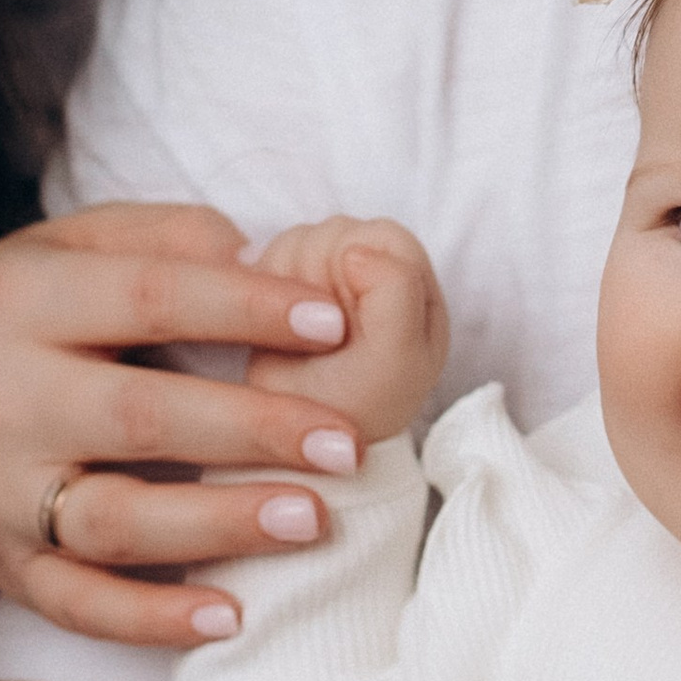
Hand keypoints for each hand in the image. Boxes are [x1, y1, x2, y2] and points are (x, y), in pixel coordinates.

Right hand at [0, 204, 386, 648]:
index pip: (147, 298)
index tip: (333, 322)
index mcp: (19, 301)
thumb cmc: (16, 316)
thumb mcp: (65, 248)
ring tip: (311, 519)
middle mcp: (1, 398)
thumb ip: (160, 239)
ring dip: (219, 525)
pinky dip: (152, 619)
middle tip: (345, 442)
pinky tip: (230, 615)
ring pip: (115, 520)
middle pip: (141, 417)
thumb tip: (258, 252)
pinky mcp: (3, 565)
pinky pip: (79, 603)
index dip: (244, 309)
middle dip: (253, 429)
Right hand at [245, 217, 448, 444]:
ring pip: (299, 240)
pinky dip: (266, 287)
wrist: (302, 450)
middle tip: (319, 333)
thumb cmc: (356, 411)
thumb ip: (395, 292)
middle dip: (320, 278)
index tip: (340, 320)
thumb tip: (360, 249)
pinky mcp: (292, 287)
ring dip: (290, 284)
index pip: (382, 236)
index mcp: (415, 288)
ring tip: (302, 336)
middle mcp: (377, 275)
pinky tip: (280, 328)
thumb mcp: (394, 360)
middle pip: (338, 230)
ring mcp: (333, 278)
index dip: (354, 268)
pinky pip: (268, 259)